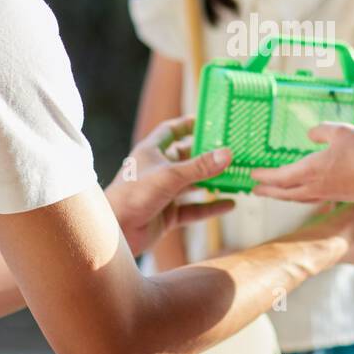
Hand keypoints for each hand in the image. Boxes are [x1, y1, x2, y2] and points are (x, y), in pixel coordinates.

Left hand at [105, 115, 234, 255]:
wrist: (116, 232)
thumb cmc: (134, 195)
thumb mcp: (170, 176)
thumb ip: (200, 166)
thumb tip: (228, 153)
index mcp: (151, 152)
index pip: (171, 131)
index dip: (188, 124)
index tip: (210, 120)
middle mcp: (157, 170)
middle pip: (187, 158)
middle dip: (208, 155)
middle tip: (232, 149)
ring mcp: (163, 193)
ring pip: (193, 184)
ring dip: (212, 181)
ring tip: (236, 176)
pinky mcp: (167, 214)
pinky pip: (194, 209)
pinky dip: (211, 207)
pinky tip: (230, 205)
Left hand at [249, 122, 353, 205]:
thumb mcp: (343, 132)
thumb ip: (322, 130)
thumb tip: (310, 133)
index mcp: (311, 170)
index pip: (279, 176)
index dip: (264, 175)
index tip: (251, 174)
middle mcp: (315, 186)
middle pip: (284, 192)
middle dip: (267, 190)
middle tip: (253, 189)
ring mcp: (328, 194)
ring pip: (297, 197)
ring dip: (281, 195)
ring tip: (273, 192)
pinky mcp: (340, 196)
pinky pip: (311, 198)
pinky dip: (298, 195)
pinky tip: (303, 191)